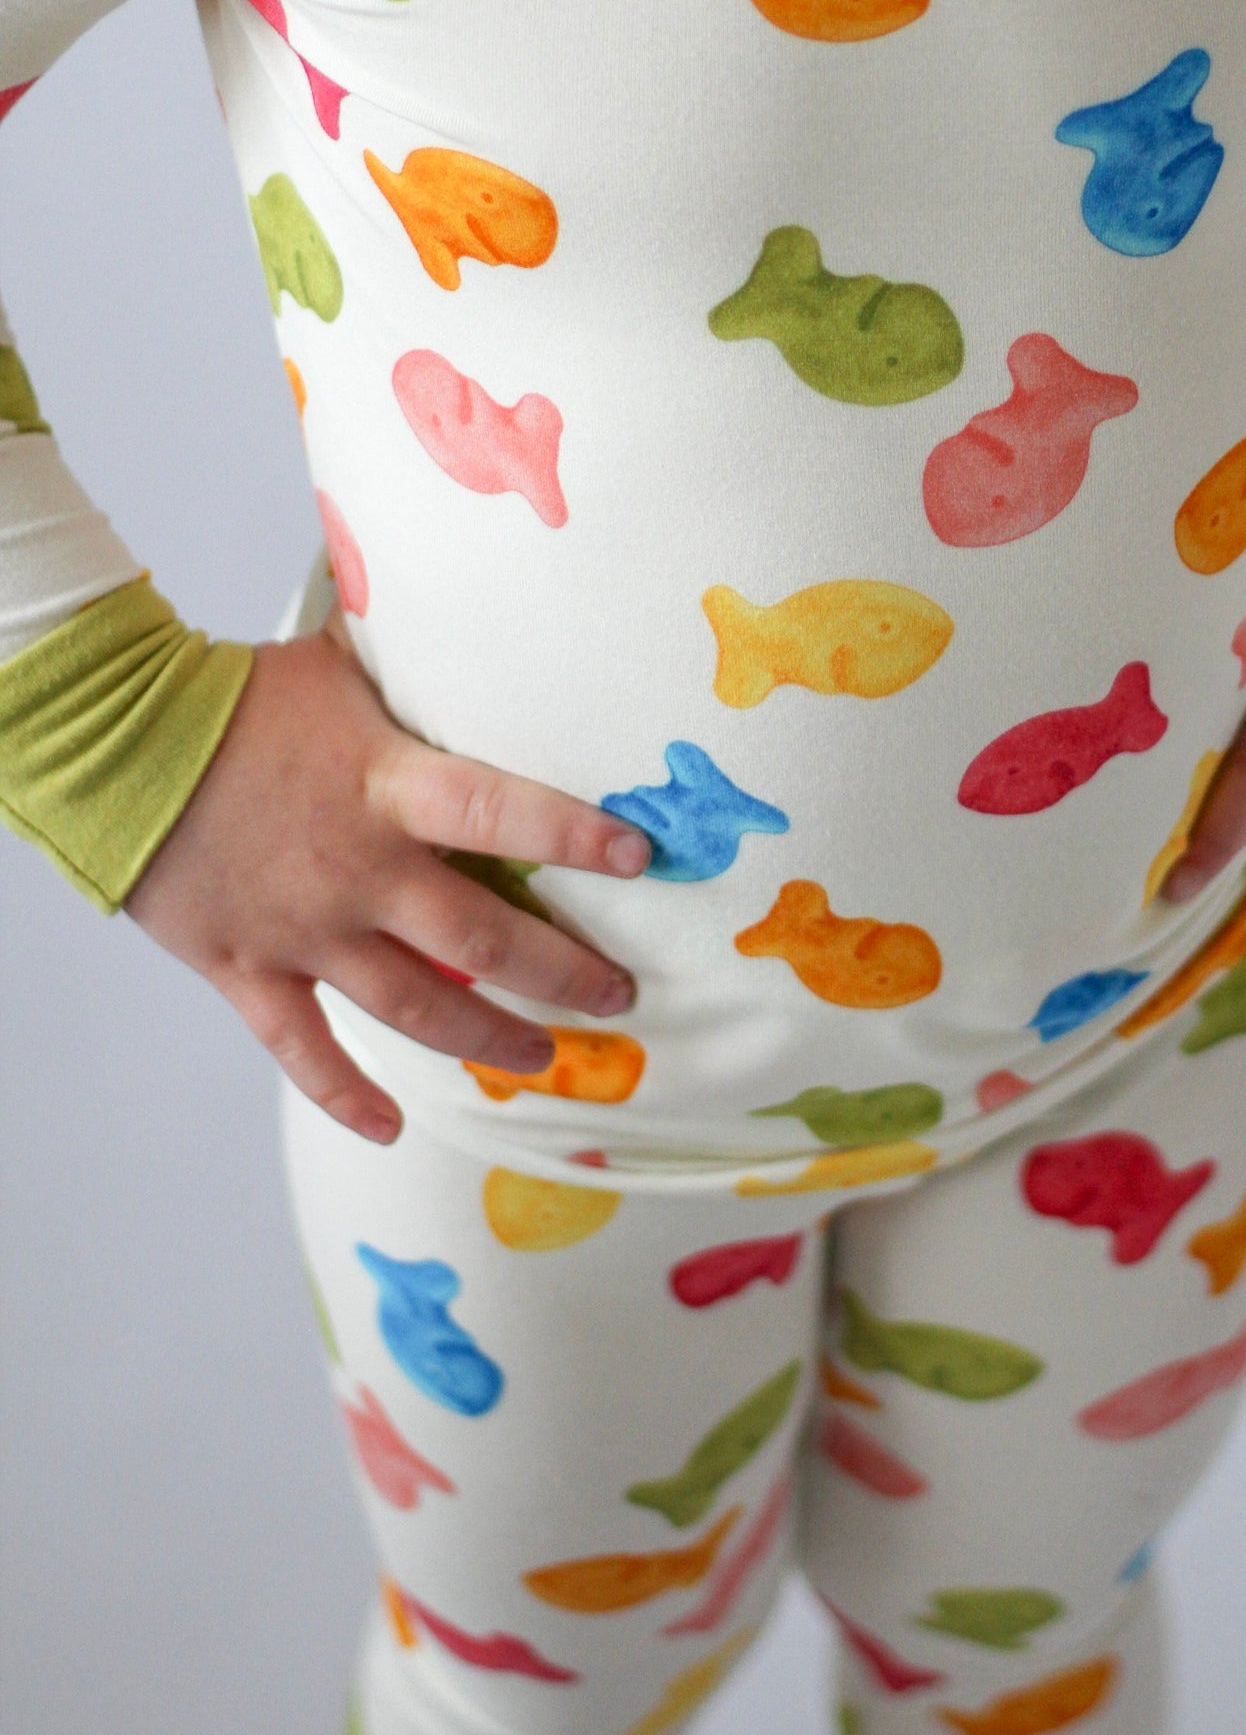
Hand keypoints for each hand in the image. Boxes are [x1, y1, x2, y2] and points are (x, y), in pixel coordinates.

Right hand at [124, 617, 648, 1142]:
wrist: (115, 742)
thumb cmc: (237, 694)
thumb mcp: (339, 662)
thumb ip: (413, 659)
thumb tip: (477, 609)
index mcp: (386, 787)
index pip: (500, 812)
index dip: (572, 837)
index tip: (641, 858)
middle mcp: (356, 870)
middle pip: (479, 940)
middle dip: (561, 973)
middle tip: (620, 994)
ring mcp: (302, 930)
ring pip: (414, 1007)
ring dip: (488, 1037)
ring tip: (543, 1055)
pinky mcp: (245, 968)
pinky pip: (303, 1050)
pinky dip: (347, 1094)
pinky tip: (393, 1126)